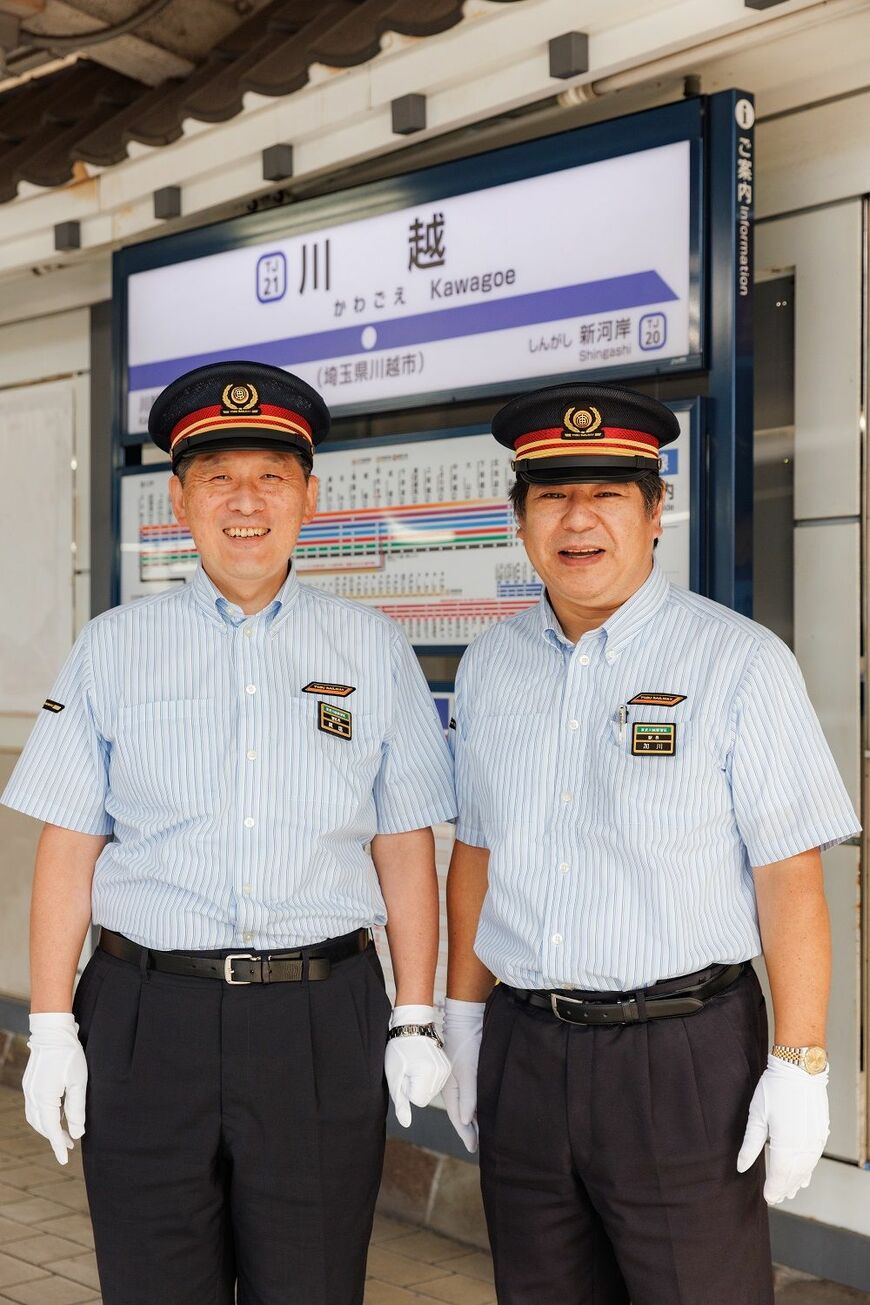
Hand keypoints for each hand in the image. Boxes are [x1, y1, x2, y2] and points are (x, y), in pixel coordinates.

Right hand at [23, 1013, 87, 1164]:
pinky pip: (34, 1108)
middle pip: (42, 1126)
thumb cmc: (69, 1055)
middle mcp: (32, 1097)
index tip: (65, 1159)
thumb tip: (76, 1133)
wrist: (52, 1032)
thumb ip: (76, 1109)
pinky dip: (43, 1117)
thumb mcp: (78, 1082)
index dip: (58, 1145)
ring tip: (64, 1134)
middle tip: (70, 1146)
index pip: (51, 1129)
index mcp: (44, 1098)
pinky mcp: (29, 1085)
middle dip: (55, 1138)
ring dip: (48, 1129)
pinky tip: (55, 1117)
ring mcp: (28, 1090)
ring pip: (35, 1119)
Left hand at [384, 1004, 450, 1127]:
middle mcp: (441, 1072)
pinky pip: (436, 1084)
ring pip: (431, 1092)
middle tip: (409, 1068)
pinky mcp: (448, 1067)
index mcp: (427, 1074)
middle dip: (415, 1088)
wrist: (412, 1027)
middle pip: (425, 1098)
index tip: (405, 1072)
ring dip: (421, 1084)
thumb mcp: (394, 1075)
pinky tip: (423, 1065)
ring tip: (415, 1064)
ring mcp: (447, 1069)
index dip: (407, 1089)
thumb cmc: (399, 1049)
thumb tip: (406, 1123)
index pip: (417, 1100)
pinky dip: (428, 1079)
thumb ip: (401, 1102)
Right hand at [442, 997, 485, 1153]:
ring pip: (466, 1107)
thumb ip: (468, 1097)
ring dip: (474, 1120)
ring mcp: (459, 1081)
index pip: (457, 1118)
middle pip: (460, 1115)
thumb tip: (465, 1120)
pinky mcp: (466, 1074)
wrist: (466, 1022)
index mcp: (450, 1090)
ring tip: (483, 1133)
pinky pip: (471, 1097)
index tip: (474, 1148)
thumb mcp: (468, 1072)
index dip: (466, 1134)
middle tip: (480, 1146)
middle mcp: (453, 1088)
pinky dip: (476, 1108)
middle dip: (469, 1130)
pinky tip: (483, 1112)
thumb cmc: (466, 1046)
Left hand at [736, 1054, 829, 1202]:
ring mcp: (815, 1141)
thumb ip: (750, 1144)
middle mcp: (804, 1147)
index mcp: (786, 1145)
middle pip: (794, 1175)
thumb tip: (741, 1166)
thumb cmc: (775, 1089)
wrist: (801, 1070)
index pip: (779, 1175)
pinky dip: (808, 1169)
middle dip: (785, 1188)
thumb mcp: (757, 1115)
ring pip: (806, 1168)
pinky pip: (815, 1158)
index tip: (768, 1198)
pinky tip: (805, 1173)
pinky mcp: (821, 1133)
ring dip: (798, 1181)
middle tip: (777, 1198)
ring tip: (791, 1191)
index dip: (774, 1188)